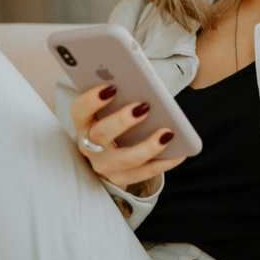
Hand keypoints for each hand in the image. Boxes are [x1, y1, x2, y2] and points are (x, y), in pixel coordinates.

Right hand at [70, 84, 186, 190]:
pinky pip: (144, 174)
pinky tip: (179, 152)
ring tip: (168, 133)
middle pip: (100, 135)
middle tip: (144, 106)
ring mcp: (104, 166)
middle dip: (122, 120)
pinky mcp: (121, 179)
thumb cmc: (113, 120)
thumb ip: (119, 94)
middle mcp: (89, 146)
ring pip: (125, 160)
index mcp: (84, 123)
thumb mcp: (109, 108)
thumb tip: (143, 80)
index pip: (80, 110)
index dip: (92, 99)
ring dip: (147, 146)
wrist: (107, 155)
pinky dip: (163, 162)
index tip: (111, 87)